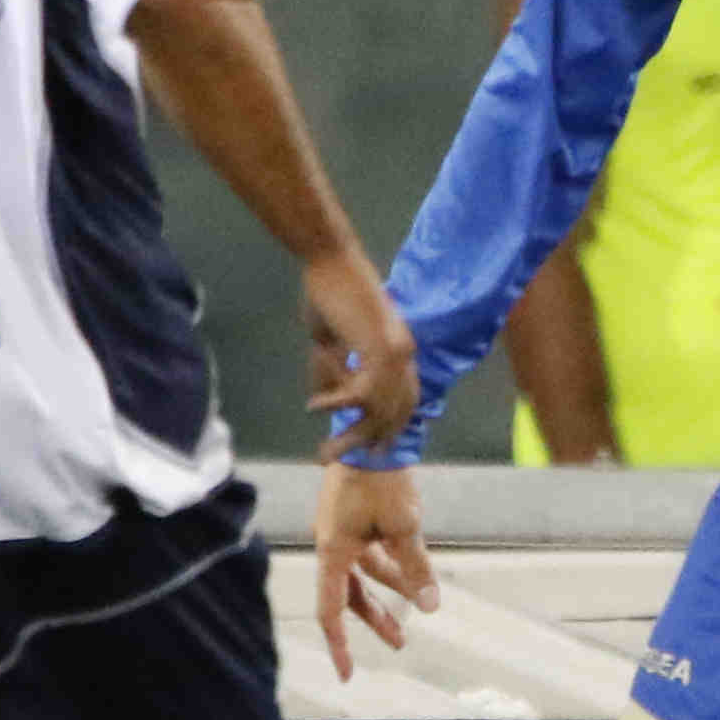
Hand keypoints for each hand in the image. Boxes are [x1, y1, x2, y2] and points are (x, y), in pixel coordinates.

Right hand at [300, 248, 416, 459]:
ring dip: (349, 436)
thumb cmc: (328, 290)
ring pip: (377, 411)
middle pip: (394, 412)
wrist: (332, 258)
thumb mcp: (330, 338)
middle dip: (370, 441)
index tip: (380, 448)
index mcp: (400, 348)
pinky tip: (313, 407)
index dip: (394, 425)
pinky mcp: (378, 348)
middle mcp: (404, 354)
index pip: (406, 398)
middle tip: (347, 461)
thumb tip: (321, 397)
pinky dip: (334, 402)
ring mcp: (395, 352)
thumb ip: (331, 367)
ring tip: (322, 454)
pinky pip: (359, 392)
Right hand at [313, 464, 438, 677]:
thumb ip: (416, 567)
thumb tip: (431, 606)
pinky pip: (372, 554)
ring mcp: (342, 532)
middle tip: (399, 644)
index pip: (330, 610)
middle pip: (349, 595)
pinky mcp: (355, 521)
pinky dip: (391, 568)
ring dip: (389, 594)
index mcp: (333, 551)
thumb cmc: (383, 479)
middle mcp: (332, 545)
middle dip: (374, 621)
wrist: (374, 434)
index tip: (346, 673)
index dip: (339, 644)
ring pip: (364, 575)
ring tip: (414, 615)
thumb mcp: (405, 527)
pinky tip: (413, 579)